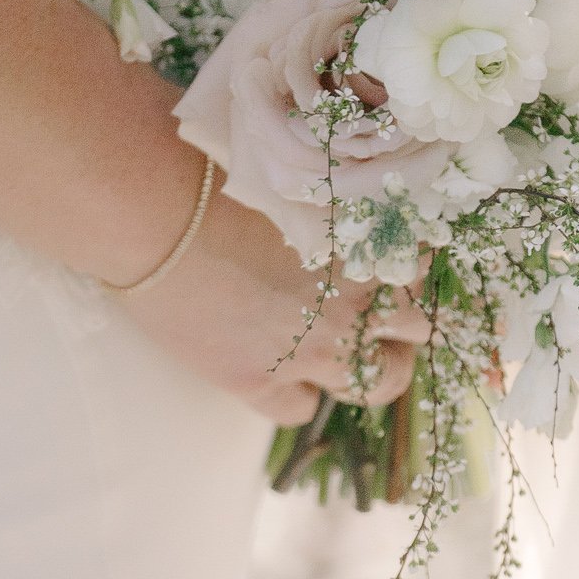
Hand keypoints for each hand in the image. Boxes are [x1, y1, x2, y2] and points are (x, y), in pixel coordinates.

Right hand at [121, 184, 429, 423]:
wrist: (153, 213)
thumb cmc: (217, 167)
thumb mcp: (295, 175)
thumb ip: (333, 196)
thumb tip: (341, 196)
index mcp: (369, 247)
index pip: (425, 269)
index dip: (412, 269)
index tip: (395, 265)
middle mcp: (353, 304)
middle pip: (419, 332)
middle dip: (404, 326)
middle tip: (378, 316)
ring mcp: (311, 350)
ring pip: (377, 384)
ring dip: (370, 370)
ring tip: (347, 355)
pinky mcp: (259, 381)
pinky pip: (300, 411)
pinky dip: (296, 396)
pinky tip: (279, 375)